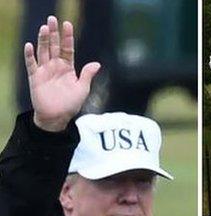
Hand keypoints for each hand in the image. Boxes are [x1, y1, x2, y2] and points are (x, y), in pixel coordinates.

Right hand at [25, 17, 99, 131]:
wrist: (57, 117)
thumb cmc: (71, 104)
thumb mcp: (82, 89)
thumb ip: (87, 75)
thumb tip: (97, 64)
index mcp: (68, 67)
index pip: (68, 48)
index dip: (68, 37)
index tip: (67, 24)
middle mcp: (55, 66)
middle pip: (54, 46)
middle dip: (54, 33)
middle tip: (52, 19)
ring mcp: (45, 70)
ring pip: (43, 51)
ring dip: (43, 40)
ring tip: (44, 28)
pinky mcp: (35, 77)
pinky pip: (31, 64)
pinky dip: (30, 55)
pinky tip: (29, 45)